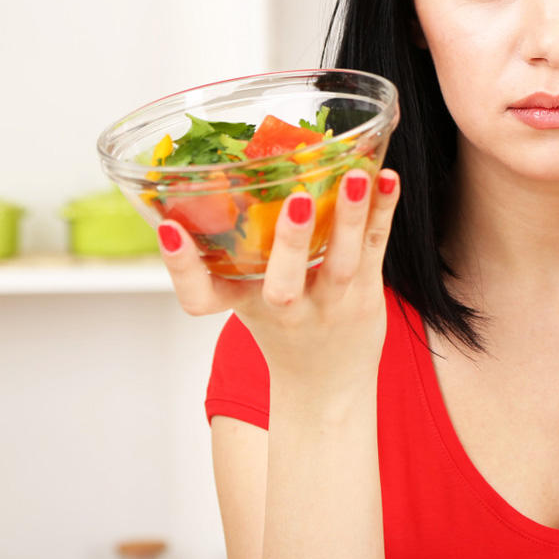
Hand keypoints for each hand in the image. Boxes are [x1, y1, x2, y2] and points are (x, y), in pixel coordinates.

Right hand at [157, 167, 400, 394]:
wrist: (327, 386)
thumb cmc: (283, 326)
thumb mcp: (247, 297)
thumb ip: (235, 250)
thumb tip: (226, 172)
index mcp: (243, 304)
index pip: (199, 295)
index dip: (180, 265)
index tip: (169, 227)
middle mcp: (285, 309)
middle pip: (283, 283)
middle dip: (289, 241)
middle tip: (295, 200)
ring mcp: (330, 305)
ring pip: (342, 262)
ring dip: (348, 217)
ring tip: (354, 176)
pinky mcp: (366, 295)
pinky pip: (376, 249)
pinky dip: (384, 212)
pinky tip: (390, 179)